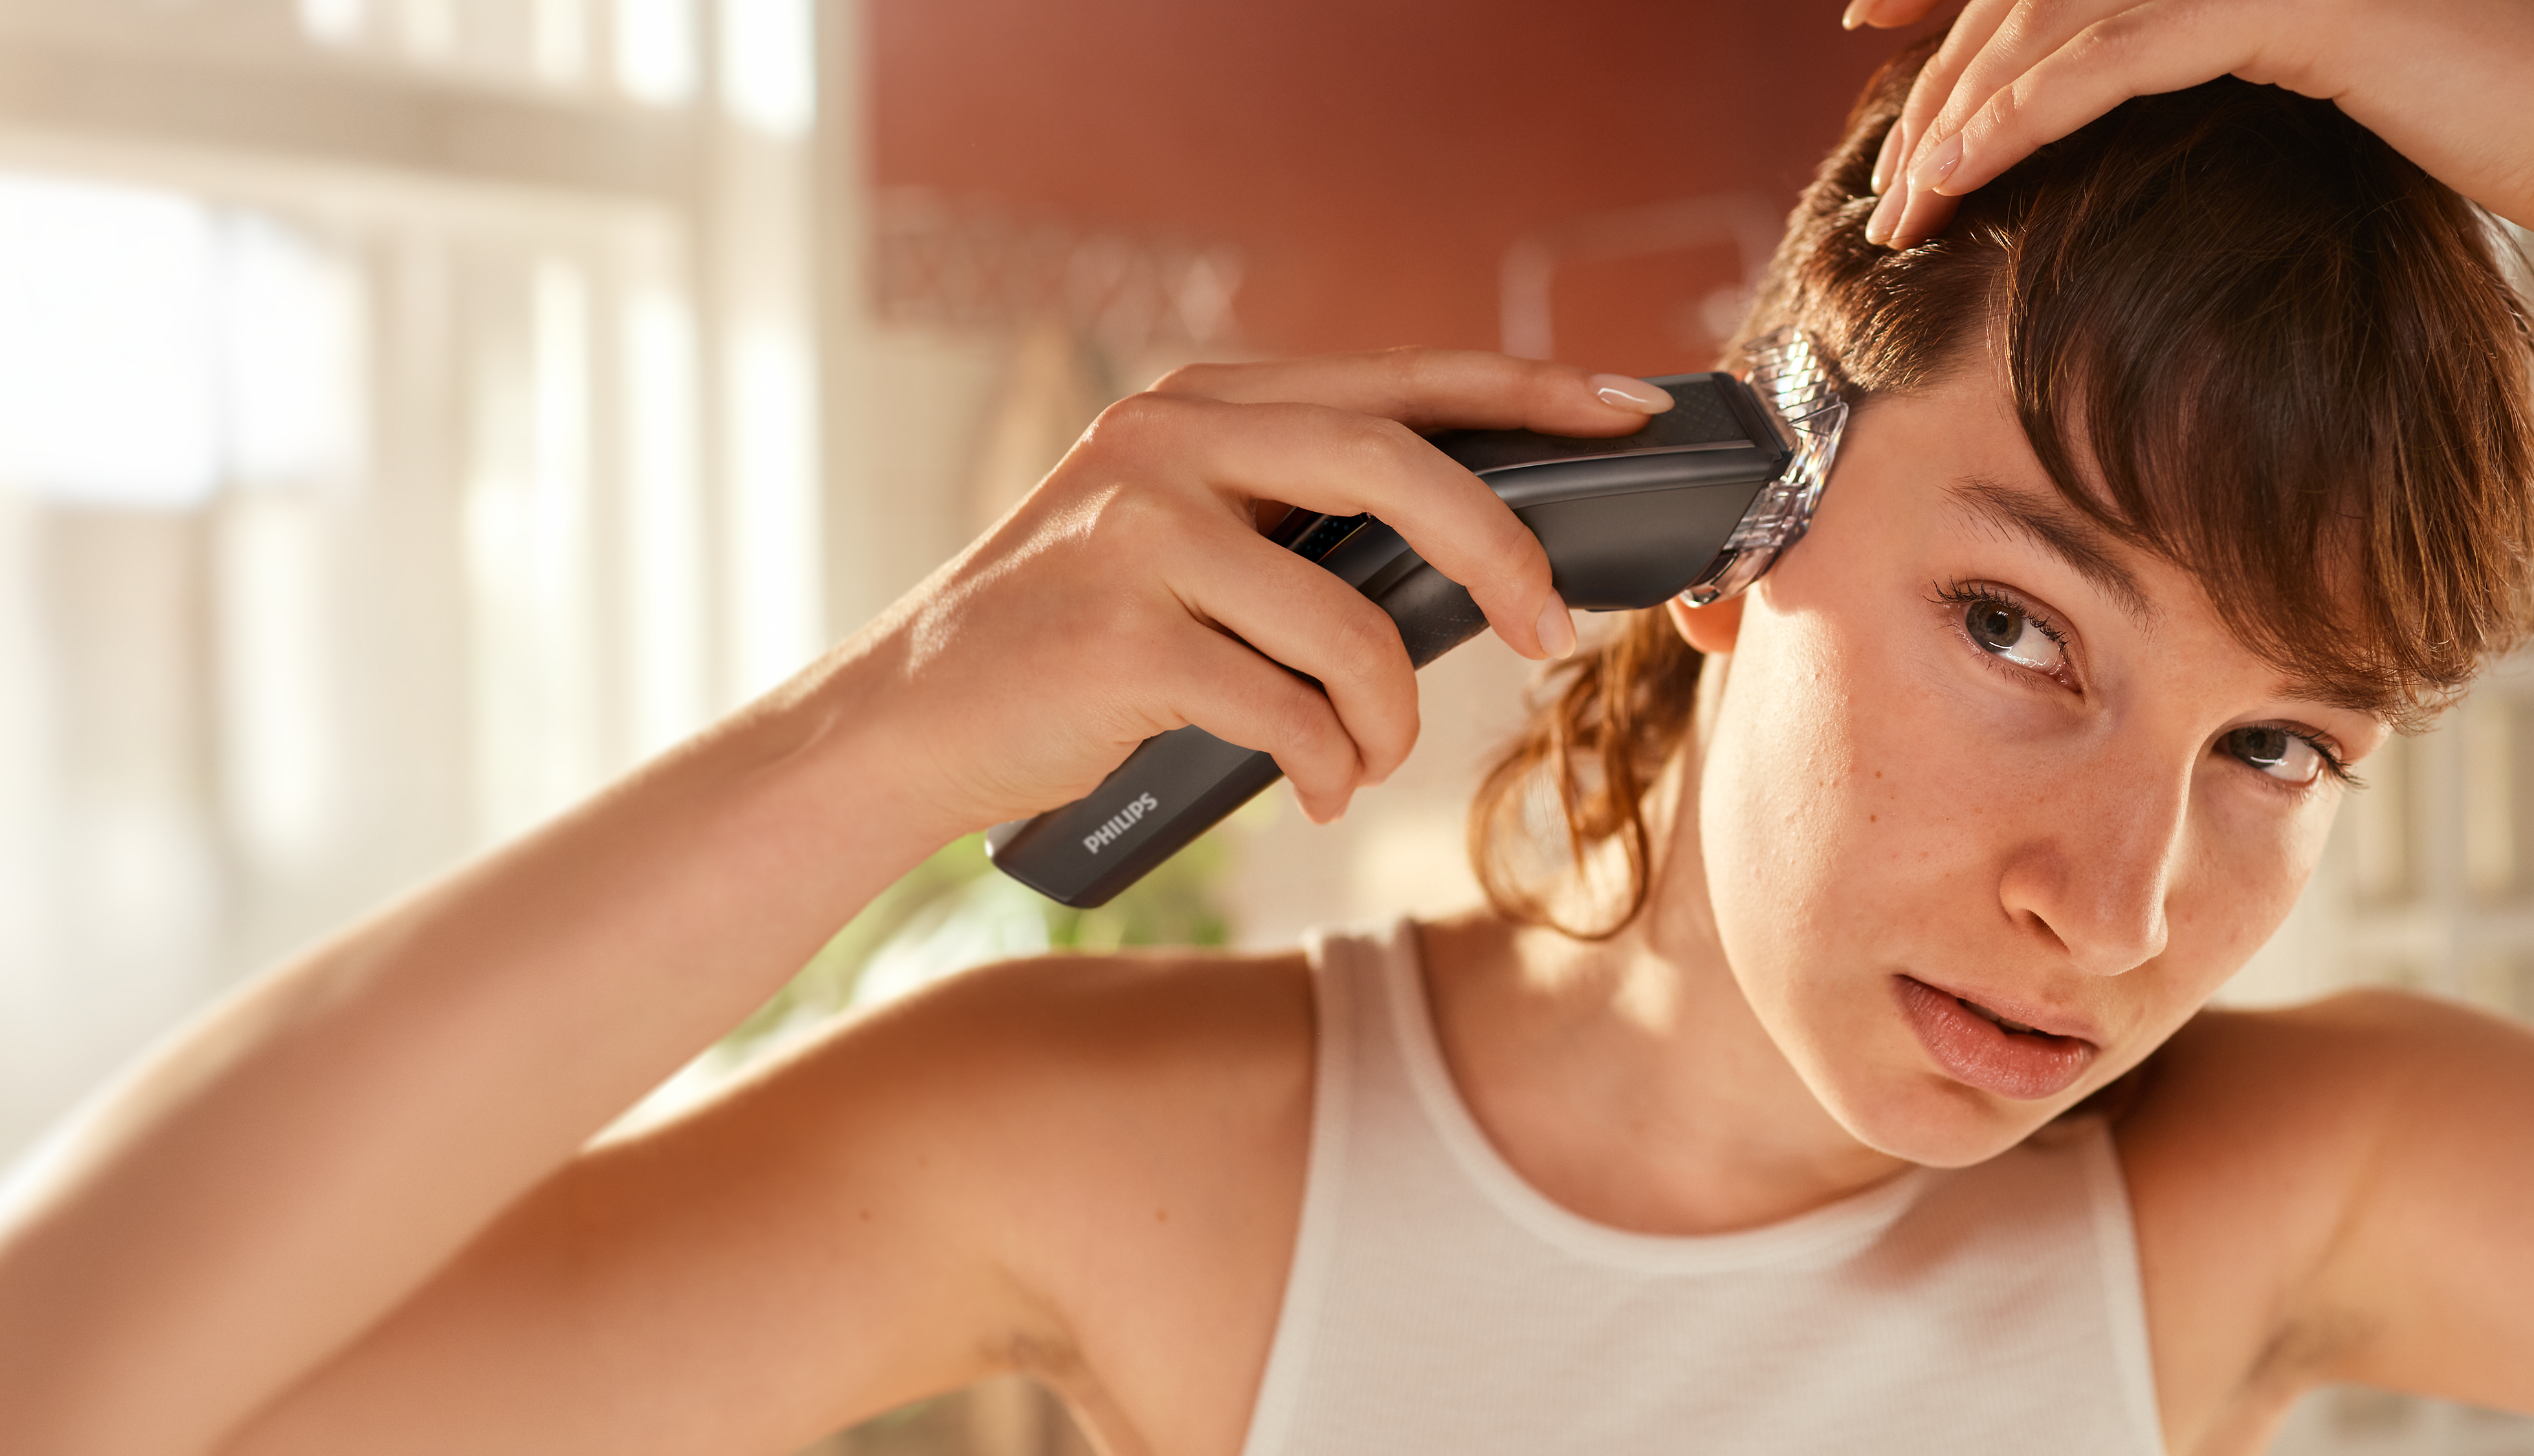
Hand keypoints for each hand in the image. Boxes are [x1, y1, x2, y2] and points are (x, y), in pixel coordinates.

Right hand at [837, 349, 1671, 834]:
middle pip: (1397, 465)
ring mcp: (1135, 532)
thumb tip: (1481, 563)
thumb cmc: (1075, 645)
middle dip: (1501, 555)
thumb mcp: (1184, 541)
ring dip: (1389, 716)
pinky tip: (1308, 792)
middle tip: (1549, 634)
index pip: (1400, 380)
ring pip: (1352, 622)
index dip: (1527, 393)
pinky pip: (1289, 712)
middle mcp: (1169, 440)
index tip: (1627, 417)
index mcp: (1203, 402)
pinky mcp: (1119, 636)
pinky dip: (1326, 770)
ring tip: (1365, 758)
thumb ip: (1301, 520)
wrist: (906, 724)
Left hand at [1848, 0, 2533, 254]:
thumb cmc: (2476, 124)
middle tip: (1882, 187)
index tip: (1869, 39)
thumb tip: (2118, 110)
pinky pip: (2121, 55)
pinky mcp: (2289, 9)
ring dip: (1961, 118)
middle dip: (1934, 87)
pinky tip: (1969, 163)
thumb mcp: (2316, 94)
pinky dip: (2031, 110)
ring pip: (2058, 25)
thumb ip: (2217, 71)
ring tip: (1903, 204)